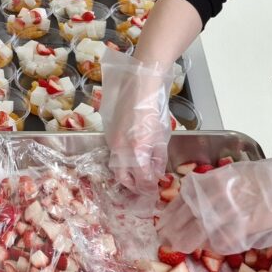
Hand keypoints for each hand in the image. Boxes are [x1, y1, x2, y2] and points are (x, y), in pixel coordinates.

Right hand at [101, 52, 174, 195]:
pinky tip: (132, 156)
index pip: (141, 179)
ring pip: (116, 164)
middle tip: (143, 187)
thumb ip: (157, 157)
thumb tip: (155, 173)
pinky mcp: (109, 131)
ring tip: (139, 174)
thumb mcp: (161, 135)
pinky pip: (114, 152)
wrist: (141, 81)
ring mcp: (112, 139)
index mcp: (136, 149)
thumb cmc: (155, 106)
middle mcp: (120, 147)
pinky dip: (122, 159)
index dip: (148, 187)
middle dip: (133, 185)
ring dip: (126, 172)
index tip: (153, 190)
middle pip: (122, 176)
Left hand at [157, 157, 271, 253]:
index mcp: (212, 180)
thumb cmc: (262, 177)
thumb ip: (212, 187)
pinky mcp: (241, 227)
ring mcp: (227, 212)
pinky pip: (222, 239)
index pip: (183, 198)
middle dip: (173, 228)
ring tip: (178, 246)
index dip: (171, 211)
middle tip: (164, 237)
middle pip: (187, 215)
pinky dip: (215, 244)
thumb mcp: (230, 174)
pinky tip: (210, 247)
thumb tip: (198, 200)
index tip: (163, 220)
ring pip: (199, 229)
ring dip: (187, 239)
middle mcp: (215, 195)